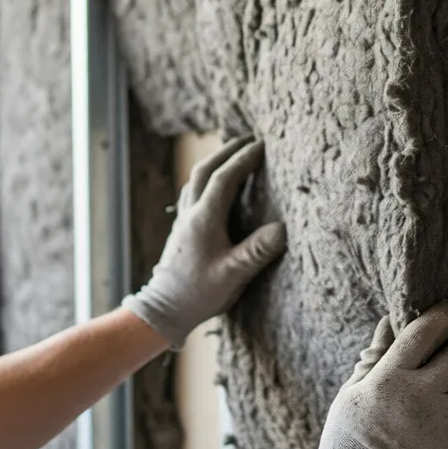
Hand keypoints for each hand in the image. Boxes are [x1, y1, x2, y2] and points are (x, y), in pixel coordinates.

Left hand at [123, 138, 285, 346]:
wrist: (165, 309)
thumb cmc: (200, 294)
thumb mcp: (234, 275)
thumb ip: (257, 251)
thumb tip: (282, 228)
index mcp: (205, 220)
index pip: (224, 178)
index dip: (244, 159)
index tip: (263, 145)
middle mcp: (191, 214)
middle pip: (205, 170)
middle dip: (228, 150)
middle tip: (251, 138)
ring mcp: (184, 220)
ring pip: (196, 178)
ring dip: (216, 160)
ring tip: (234, 152)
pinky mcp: (182, 229)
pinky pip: (192, 191)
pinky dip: (206, 177)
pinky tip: (213, 182)